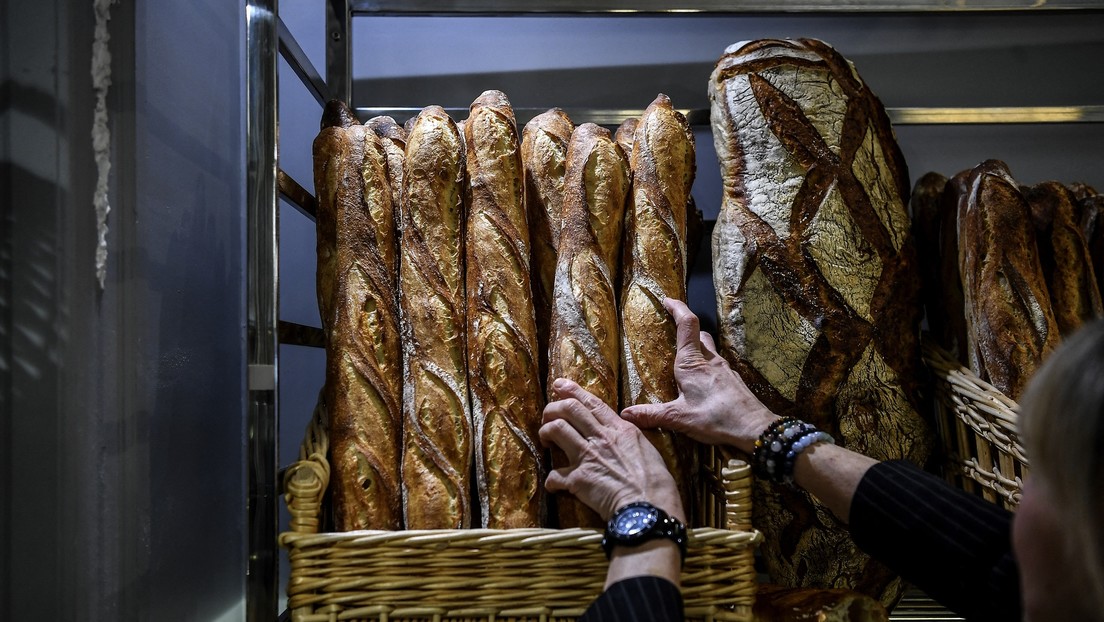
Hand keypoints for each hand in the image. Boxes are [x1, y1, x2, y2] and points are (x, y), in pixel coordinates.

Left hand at [540, 378, 683, 521]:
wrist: (649, 507)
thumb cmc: (656, 483)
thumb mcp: (647, 450)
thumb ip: (630, 438)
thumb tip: (623, 432)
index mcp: (620, 430)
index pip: (592, 403)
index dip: (573, 391)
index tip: (559, 385)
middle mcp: (601, 438)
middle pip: (569, 409)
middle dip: (553, 408)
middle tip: (548, 416)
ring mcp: (588, 456)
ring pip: (556, 429)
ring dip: (546, 432)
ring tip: (546, 441)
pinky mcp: (578, 480)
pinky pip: (554, 474)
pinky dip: (551, 480)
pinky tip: (554, 485)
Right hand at [620, 298, 777, 453]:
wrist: (756, 429)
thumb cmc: (717, 418)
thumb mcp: (679, 418)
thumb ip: (652, 415)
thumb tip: (626, 414)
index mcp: (692, 363)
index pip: (686, 324)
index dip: (677, 308)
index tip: (667, 300)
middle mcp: (710, 360)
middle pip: (698, 334)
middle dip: (684, 328)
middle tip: (671, 332)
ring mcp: (724, 370)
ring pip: (708, 349)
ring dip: (696, 349)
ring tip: (683, 362)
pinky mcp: (733, 381)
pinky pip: (716, 367)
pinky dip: (706, 368)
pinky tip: (701, 385)